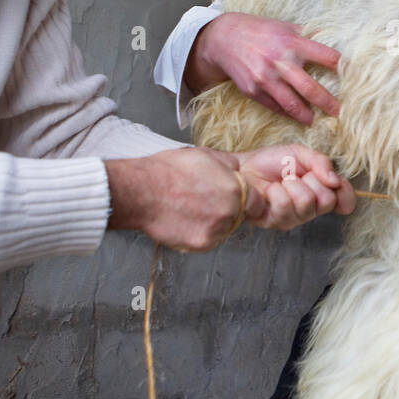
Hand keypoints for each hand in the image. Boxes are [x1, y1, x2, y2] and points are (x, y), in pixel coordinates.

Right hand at [106, 146, 256, 251]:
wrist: (142, 190)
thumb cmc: (168, 171)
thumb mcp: (206, 155)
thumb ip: (229, 165)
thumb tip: (239, 169)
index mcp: (235, 188)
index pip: (257, 202)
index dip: (246, 200)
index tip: (236, 200)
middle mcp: (229, 211)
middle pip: (239, 216)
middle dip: (227, 210)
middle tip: (205, 202)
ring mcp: (216, 229)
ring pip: (223, 229)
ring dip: (213, 223)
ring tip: (191, 209)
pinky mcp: (201, 243)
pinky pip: (208, 240)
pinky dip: (199, 233)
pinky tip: (185, 219)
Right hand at [186, 12, 339, 124]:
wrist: (222, 38)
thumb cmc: (258, 30)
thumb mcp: (283, 26)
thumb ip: (307, 35)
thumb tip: (334, 38)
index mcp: (292, 42)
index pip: (327, 57)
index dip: (343, 68)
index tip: (355, 78)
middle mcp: (280, 61)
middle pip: (311, 88)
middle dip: (329, 104)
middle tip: (341, 113)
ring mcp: (265, 78)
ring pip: (292, 104)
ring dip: (307, 115)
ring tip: (316, 120)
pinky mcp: (253, 91)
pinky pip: (275, 107)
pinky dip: (287, 113)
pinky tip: (296, 116)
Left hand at [234, 144, 356, 229]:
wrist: (244, 168)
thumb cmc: (272, 162)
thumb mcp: (300, 154)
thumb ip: (321, 162)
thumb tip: (336, 180)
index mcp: (321, 192)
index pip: (345, 201)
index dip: (346, 194)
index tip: (335, 183)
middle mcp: (311, 208)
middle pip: (328, 200)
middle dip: (312, 180)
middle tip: (297, 175)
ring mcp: (295, 218)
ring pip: (307, 203)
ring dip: (292, 185)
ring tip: (281, 181)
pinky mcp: (277, 222)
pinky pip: (285, 205)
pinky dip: (276, 191)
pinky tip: (269, 190)